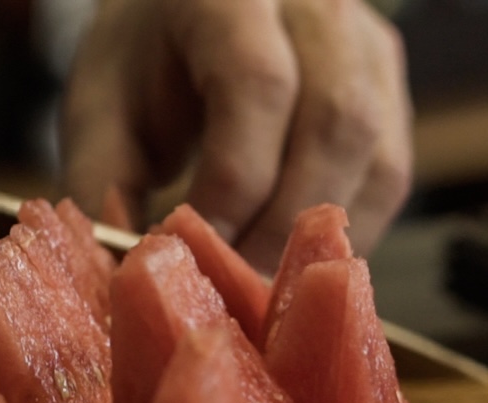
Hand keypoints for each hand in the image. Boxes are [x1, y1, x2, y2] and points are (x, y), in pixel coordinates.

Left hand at [59, 0, 412, 273]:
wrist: (183, 16)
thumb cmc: (137, 64)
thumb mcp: (98, 111)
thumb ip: (102, 182)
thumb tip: (133, 268)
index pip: (257, 86)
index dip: (231, 185)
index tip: (193, 250)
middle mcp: (317, 4)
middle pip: (335, 121)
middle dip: (280, 226)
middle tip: (232, 289)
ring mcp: (365, 42)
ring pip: (376, 154)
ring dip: (318, 239)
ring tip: (261, 286)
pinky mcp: (388, 85)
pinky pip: (389, 174)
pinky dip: (344, 232)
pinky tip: (293, 261)